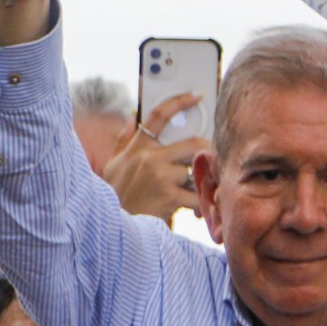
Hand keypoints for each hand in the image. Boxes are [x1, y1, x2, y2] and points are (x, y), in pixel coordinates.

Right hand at [102, 93, 205, 218]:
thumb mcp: (113, 167)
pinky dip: (200, 205)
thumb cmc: (117, 198)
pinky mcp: (169, 195)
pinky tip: (195, 212)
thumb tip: (133, 116)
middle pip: (193, 144)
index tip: (197, 95)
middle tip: (214, 159)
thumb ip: (123, 141)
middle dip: (208, 153)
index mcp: (136, 148)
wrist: (112, 230)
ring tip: (196, 196)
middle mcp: (147, 157)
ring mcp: (159, 175)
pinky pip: (196, 195)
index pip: (158, 115)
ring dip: (201, 185)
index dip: (180, 101)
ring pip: (196, 173)